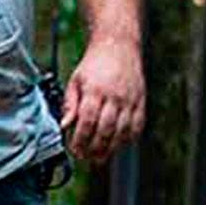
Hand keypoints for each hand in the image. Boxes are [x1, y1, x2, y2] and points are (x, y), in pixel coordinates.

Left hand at [62, 34, 144, 162]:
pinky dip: (128, 139)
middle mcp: (115, 97)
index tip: (74, 150)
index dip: (80, 139)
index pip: (87, 122)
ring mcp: (130, 101)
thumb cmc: (94, 65)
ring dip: (111, 148)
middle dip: (95, 148)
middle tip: (86, 158)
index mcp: (95, 91)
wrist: (118, 47)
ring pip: (122, 132)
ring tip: (99, 157)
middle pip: (106, 130)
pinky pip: (137, 127)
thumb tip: (64, 126)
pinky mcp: (141, 103)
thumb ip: (70, 104)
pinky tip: (118, 145)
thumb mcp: (75, 81)